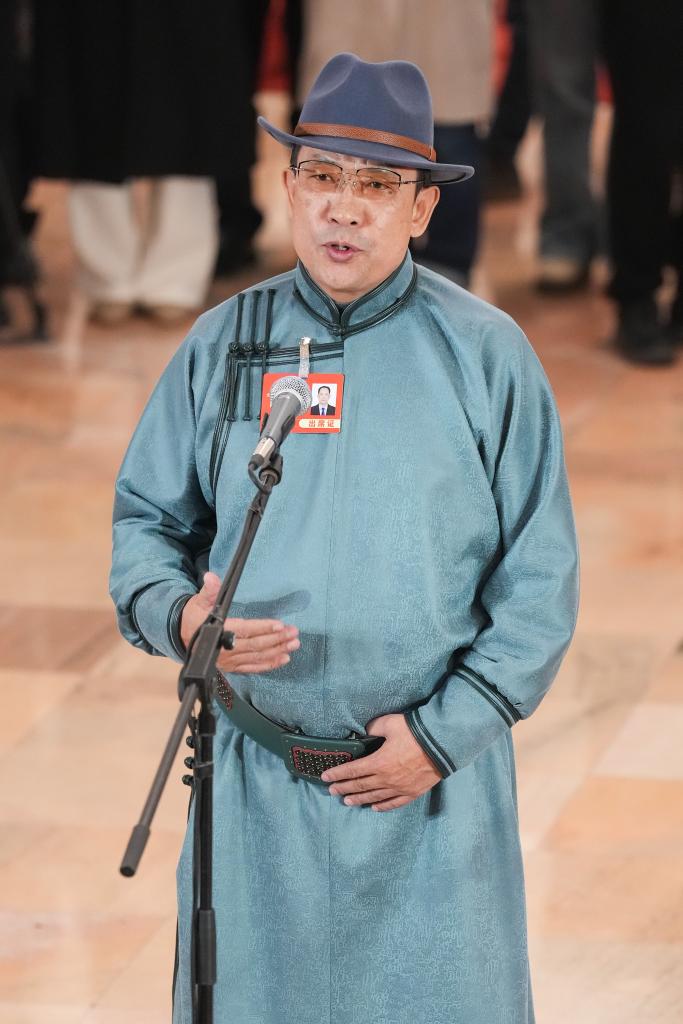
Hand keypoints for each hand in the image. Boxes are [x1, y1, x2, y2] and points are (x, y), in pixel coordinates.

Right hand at [180, 572, 299, 673]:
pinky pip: (253, 668)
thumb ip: (209, 590)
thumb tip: (211, 577)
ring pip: (257, 658)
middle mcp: (225, 649)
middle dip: (276, 639)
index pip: (244, 630)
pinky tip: (283, 659)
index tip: (279, 624)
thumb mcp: (198, 601)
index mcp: (218, 631)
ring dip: (277, 651)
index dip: (262, 628)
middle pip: (255, 645)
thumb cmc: (194, 617)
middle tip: (293, 633)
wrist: (181, 637)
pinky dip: (269, 664)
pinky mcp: (232, 667)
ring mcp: (229, 661)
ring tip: (294, 644)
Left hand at [321, 713, 442, 811]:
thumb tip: (363, 731)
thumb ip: (373, 728)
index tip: (325, 777)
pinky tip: (374, 808)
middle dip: (344, 788)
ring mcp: (399, 788)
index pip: (353, 770)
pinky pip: (394, 803)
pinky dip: (382, 806)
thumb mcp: (389, 723)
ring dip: (359, 799)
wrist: (442, 744)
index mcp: (378, 762)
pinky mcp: (412, 792)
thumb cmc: (414, 732)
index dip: (338, 774)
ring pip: (374, 796)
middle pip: (360, 785)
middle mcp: (386, 778)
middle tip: (332, 791)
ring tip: (347, 801)